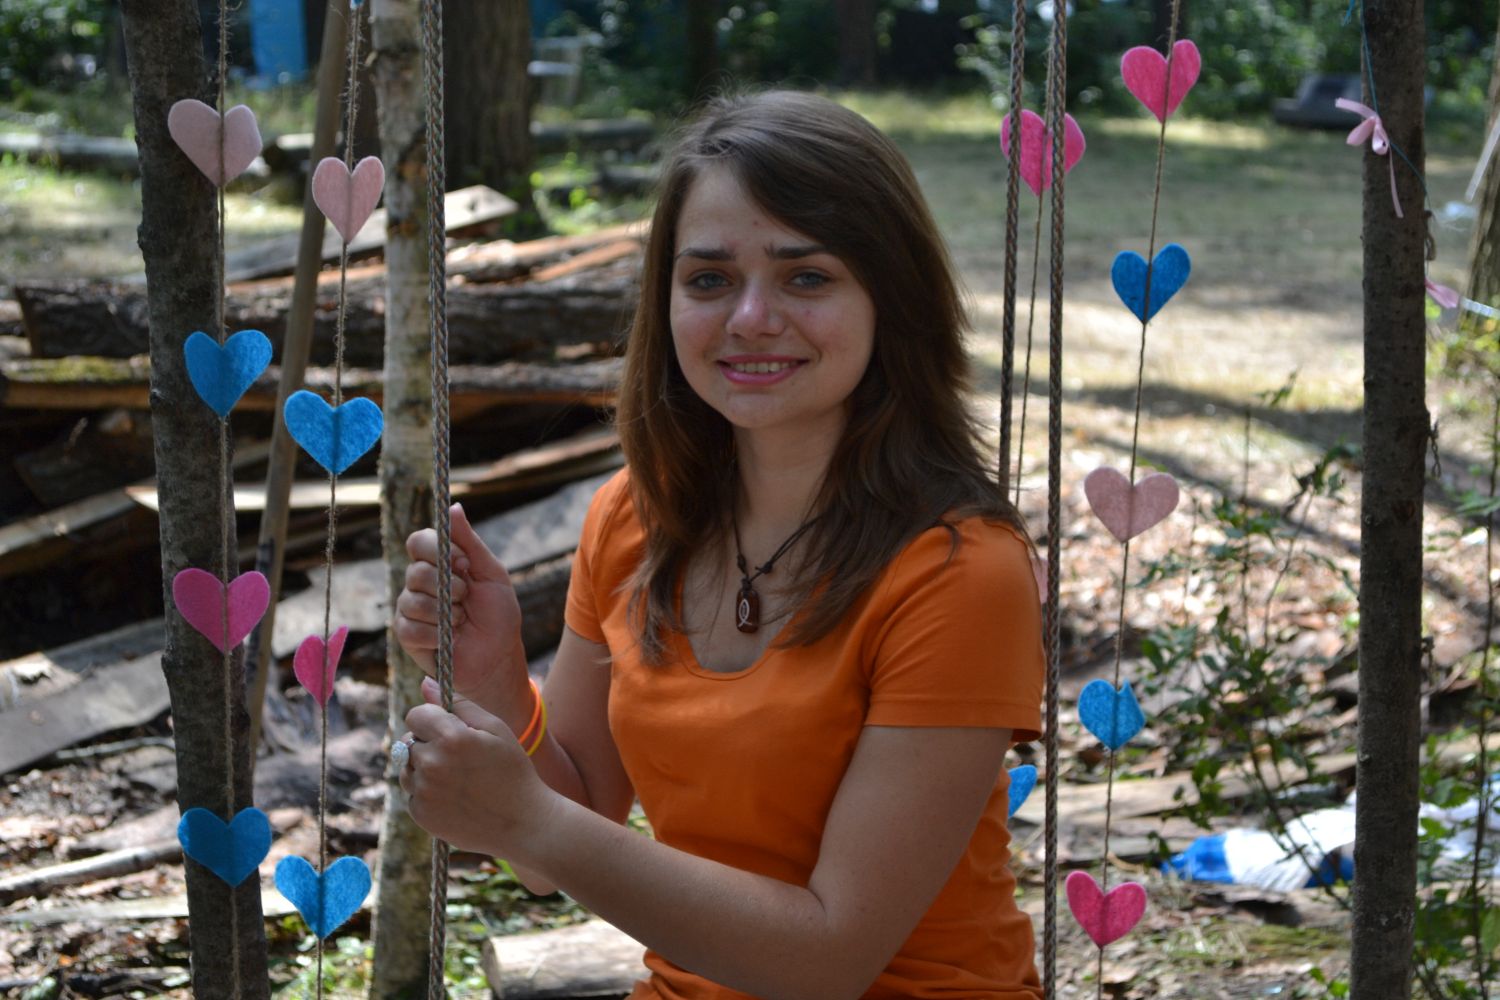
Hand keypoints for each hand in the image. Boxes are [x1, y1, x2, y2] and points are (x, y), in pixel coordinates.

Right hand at [393, 503, 528, 716]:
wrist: (498, 657)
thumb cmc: (498, 615)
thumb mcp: (491, 573)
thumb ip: (470, 542)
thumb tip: (453, 506)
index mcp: (439, 563)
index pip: (419, 541)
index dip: (437, 550)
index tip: (462, 563)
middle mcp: (419, 582)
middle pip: (415, 571)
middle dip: (448, 587)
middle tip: (466, 598)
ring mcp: (410, 608)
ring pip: (412, 600)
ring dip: (445, 614)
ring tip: (461, 621)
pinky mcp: (407, 634)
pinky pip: (410, 627)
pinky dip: (436, 634)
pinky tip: (449, 639)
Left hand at [400, 700, 557, 857]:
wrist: (522, 823)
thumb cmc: (513, 770)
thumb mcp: (495, 729)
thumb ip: (459, 704)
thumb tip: (425, 684)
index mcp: (450, 738)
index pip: (415, 715)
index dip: (432, 719)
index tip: (449, 730)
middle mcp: (431, 764)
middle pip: (409, 741)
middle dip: (428, 744)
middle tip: (459, 758)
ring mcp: (424, 792)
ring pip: (406, 768)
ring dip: (423, 768)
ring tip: (456, 778)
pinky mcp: (421, 814)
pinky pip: (412, 793)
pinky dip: (427, 792)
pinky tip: (454, 797)